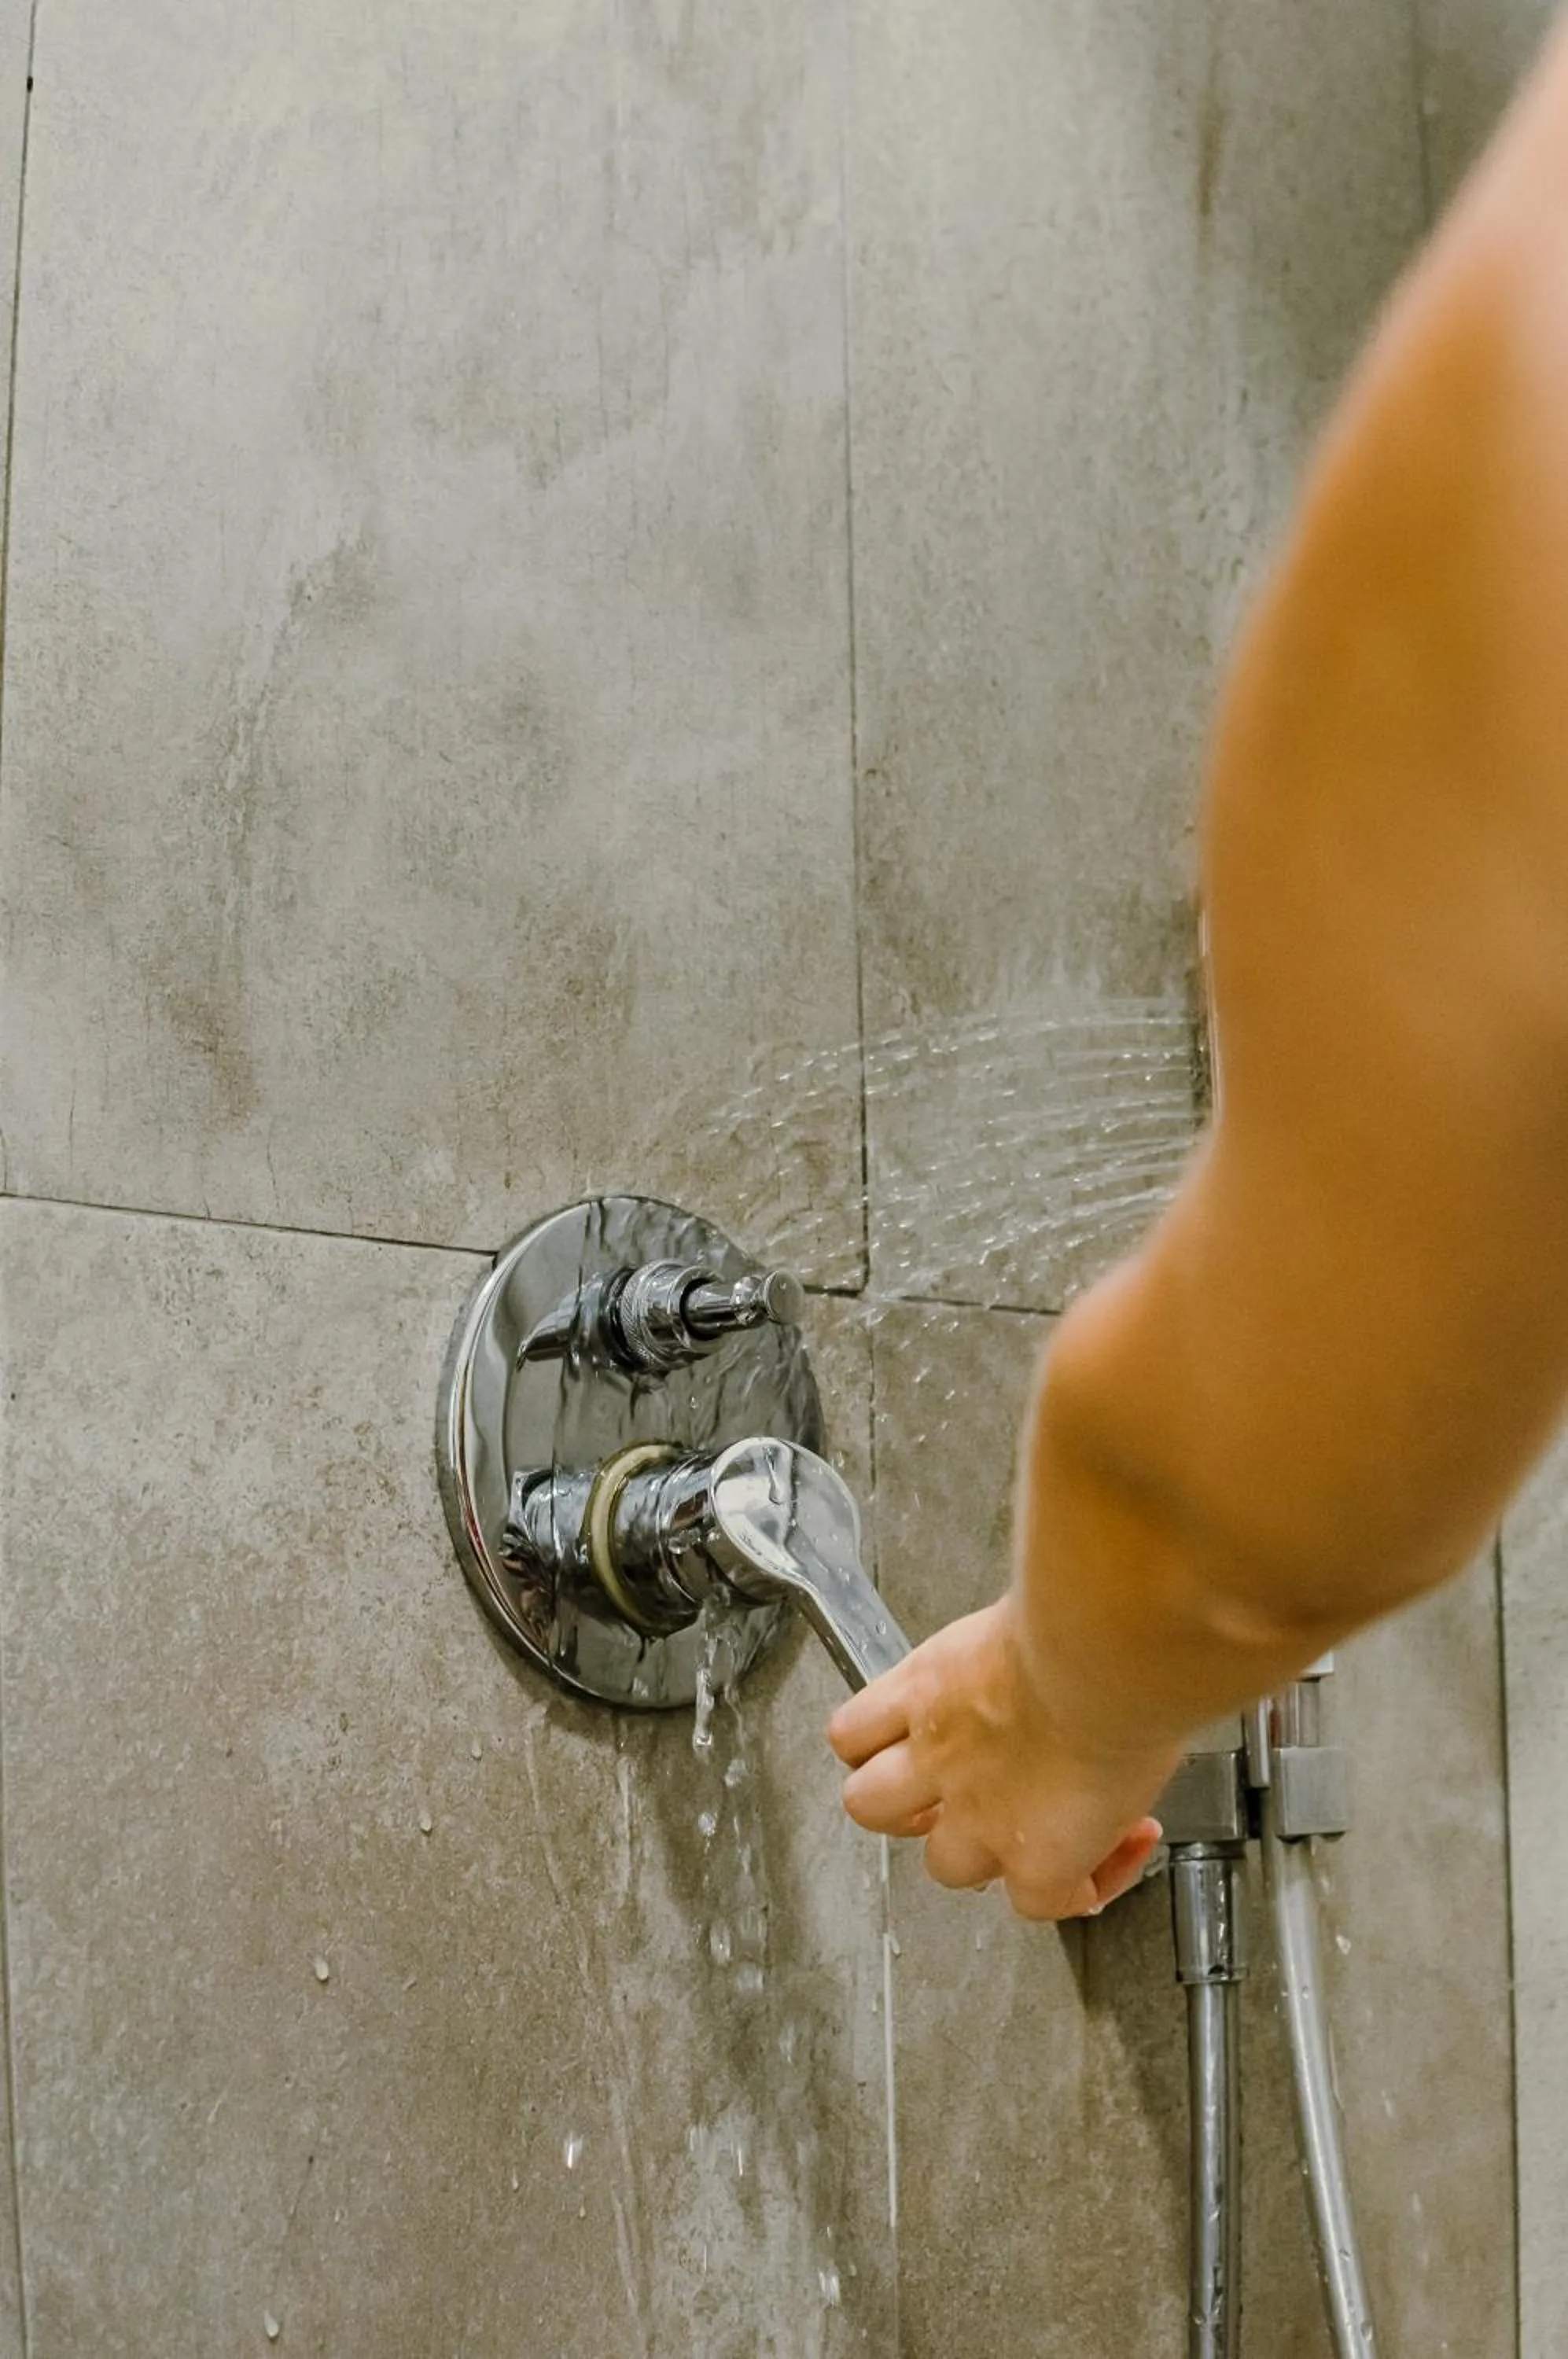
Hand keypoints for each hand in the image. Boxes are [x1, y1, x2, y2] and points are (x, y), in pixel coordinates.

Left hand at [826, 1595, 1174, 1920]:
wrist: (1112, 1645)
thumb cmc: (1085, 1605)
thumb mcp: (1032, 1606)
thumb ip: (1023, 1635)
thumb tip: (1055, 1622)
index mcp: (931, 1683)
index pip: (857, 1731)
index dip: (881, 1748)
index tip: (918, 1744)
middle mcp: (941, 1753)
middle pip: (871, 1806)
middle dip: (911, 1811)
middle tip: (963, 1799)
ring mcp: (981, 1816)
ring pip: (944, 1866)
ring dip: (988, 1855)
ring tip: (1040, 1834)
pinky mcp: (1037, 1861)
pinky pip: (1042, 1905)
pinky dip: (1077, 1888)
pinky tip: (1114, 1853)